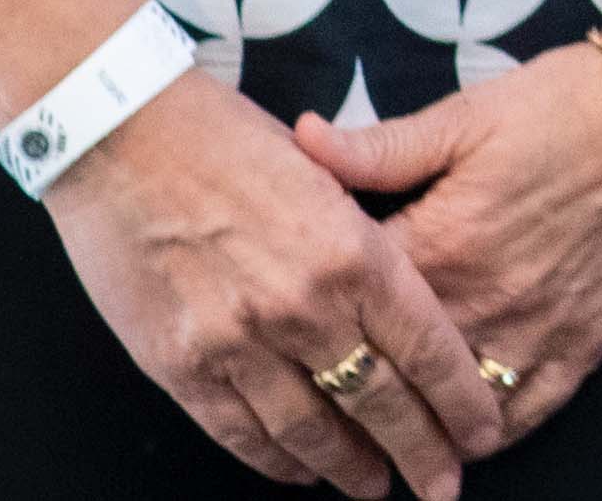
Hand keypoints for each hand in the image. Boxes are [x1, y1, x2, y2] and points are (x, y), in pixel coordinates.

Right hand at [43, 70, 515, 494]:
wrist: (121, 134)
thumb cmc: (227, 141)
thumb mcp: (325, 174)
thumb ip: (364, 239)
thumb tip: (402, 294)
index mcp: (354, 252)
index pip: (427, 348)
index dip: (459, 400)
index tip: (480, 432)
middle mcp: (303, 307)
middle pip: (378, 403)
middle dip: (418, 453)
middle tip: (441, 486)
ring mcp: (238, 342)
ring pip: (310, 431)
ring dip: (348, 468)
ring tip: (375, 488)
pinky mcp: (180, 364)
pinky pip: (240, 432)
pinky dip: (275, 460)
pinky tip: (301, 471)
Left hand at [285, 7, 601, 447]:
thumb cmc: (565, 106)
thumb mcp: (464, 116)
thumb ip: (378, 146)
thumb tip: (299, 140)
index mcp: (441, 245)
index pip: (351, 307)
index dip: (312, 317)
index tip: (290, 320)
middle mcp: (484, 304)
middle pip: (394, 377)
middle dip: (351, 389)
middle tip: (316, 393)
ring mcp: (537, 332)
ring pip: (456, 412)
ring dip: (416, 427)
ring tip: (380, 434)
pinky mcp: (584, 344)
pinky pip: (527, 415)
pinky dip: (490, 433)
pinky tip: (461, 434)